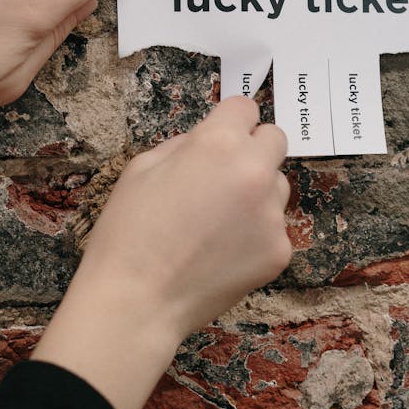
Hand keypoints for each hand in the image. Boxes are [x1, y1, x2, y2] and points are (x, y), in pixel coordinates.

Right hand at [32, 97, 292, 408]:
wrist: (137, 300)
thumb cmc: (128, 232)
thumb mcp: (141, 168)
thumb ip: (184, 145)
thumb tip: (208, 141)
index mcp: (218, 144)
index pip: (246, 108)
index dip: (231, 121)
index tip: (223, 136)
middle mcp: (254, 171)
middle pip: (275, 139)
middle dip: (254, 150)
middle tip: (225, 176)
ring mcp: (272, 214)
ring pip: (277, 187)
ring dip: (257, 194)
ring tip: (217, 223)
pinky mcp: (279, 251)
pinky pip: (273, 229)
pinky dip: (255, 237)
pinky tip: (222, 254)